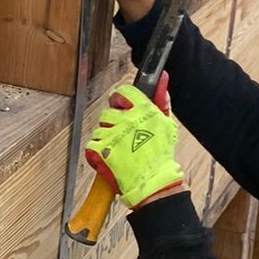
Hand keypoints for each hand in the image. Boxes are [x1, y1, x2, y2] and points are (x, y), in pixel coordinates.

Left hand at [84, 82, 183, 210]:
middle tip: (123, 133)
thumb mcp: (166, 123)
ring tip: (119, 147)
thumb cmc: (161, 154)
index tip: (123, 107)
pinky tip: (110, 156)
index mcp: (143, 110)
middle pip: (109, 111)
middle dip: (114, 121)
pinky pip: (92, 144)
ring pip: (100, 128)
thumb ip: (161, 98)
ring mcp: (112, 136)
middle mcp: (126, 120)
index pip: (124, 91)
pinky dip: (98, 151)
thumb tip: (161, 77)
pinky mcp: (101, 151)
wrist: (154, 182)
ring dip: (106, 136)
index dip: (122, 99)